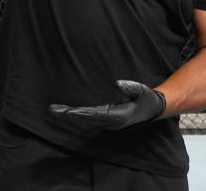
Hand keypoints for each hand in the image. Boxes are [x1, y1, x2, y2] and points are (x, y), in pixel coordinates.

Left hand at [48, 80, 166, 130]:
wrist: (152, 109)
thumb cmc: (147, 98)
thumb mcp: (142, 90)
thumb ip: (131, 87)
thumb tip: (116, 83)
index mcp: (119, 116)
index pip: (96, 115)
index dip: (82, 113)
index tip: (69, 112)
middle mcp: (112, 122)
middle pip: (87, 118)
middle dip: (70, 115)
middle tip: (53, 111)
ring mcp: (108, 122)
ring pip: (86, 119)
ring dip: (70, 115)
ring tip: (53, 111)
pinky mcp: (106, 119)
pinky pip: (89, 117)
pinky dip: (77, 114)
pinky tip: (66, 111)